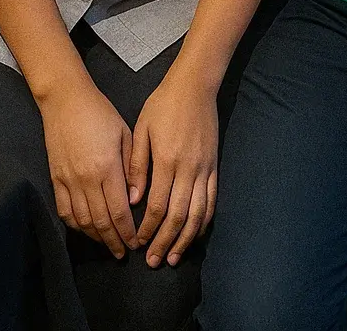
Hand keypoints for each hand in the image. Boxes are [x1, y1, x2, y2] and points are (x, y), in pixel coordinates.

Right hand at [37, 75, 136, 258]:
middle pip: (101, 222)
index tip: (136, 242)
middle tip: (123, 252)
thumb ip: (131, 167)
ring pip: (82, 221)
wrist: (65, 100)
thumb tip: (135, 198)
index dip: (127, 232)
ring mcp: (68, 181)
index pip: (119, 212)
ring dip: (96, 237)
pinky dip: (76, 225)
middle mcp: (86, 179)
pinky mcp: (55, 179)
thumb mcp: (125, 134)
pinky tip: (86, 229)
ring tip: (108, 244)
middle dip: (114, 241)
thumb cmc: (100, 113)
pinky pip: (65, 211)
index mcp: (106, 168)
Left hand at [129, 61, 218, 267]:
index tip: (137, 243)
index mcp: (167, 160)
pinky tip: (195, 234)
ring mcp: (205, 168)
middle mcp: (188, 168)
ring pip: (198, 213)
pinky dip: (204, 221)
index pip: (157, 206)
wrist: (195, 85)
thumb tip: (132, 199)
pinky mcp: (214, 165)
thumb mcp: (142, 129)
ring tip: (174, 256)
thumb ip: (137, 165)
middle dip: (165, 241)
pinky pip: (211, 200)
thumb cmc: (163, 104)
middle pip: (178, 216)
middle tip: (153, 261)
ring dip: (186, 238)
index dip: (147, 229)